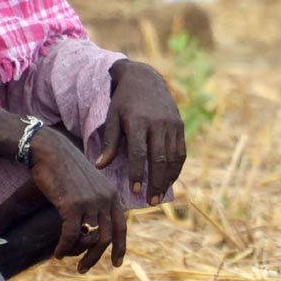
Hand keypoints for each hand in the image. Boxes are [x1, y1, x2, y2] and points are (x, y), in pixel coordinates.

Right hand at [29, 129, 127, 271]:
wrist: (50, 150)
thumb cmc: (65, 167)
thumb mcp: (89, 184)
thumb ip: (95, 202)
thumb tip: (90, 227)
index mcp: (112, 194)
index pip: (121, 226)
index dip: (120, 247)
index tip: (116, 263)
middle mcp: (106, 198)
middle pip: (108, 237)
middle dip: (97, 257)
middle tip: (83, 269)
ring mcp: (91, 202)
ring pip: (91, 238)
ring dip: (80, 255)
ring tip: (69, 260)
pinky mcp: (73, 204)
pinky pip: (70, 234)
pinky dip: (64, 247)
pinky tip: (57, 253)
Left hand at [96, 60, 185, 205]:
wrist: (145, 79)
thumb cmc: (124, 101)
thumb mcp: (112, 117)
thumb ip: (109, 142)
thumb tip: (100, 166)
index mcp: (138, 121)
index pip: (139, 152)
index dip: (137, 173)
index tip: (134, 190)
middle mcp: (158, 123)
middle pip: (159, 158)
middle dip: (155, 182)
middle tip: (150, 201)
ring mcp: (172, 125)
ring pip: (173, 158)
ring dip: (167, 179)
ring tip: (159, 195)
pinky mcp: (180, 126)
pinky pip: (181, 152)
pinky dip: (176, 168)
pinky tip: (169, 180)